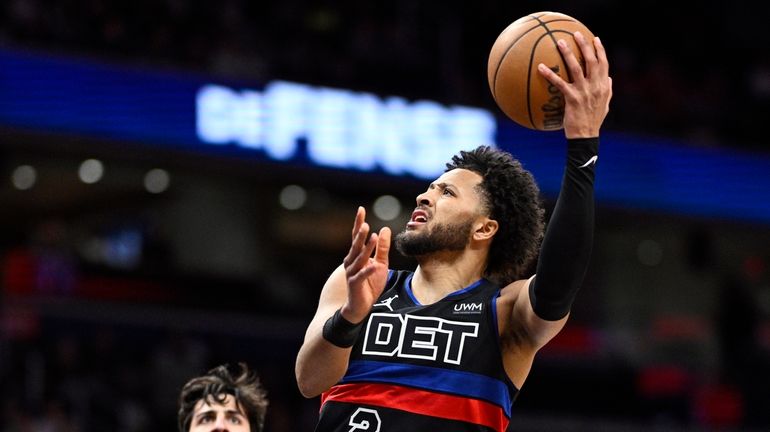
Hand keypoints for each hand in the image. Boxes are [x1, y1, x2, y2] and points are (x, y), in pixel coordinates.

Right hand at [340, 206, 390, 322]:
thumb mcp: (380, 263)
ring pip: (359, 258)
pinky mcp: (355, 284)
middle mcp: (351, 262)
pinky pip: (362, 275)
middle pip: (356, 245)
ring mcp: (352, 273)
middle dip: (360, 234)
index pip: (357, 236)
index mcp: (356, 255)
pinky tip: (373, 264)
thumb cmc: (370, 284)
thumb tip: (384, 229)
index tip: (361, 209)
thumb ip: (382, 248)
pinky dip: (367, 270)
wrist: (361, 306)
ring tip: (372, 236)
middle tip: (365, 223)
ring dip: (365, 247)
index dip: (358, 223)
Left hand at [538, 31, 612, 138]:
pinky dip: (550, 75)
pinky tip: (540, 67)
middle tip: (576, 33)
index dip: (600, 50)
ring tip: (559, 42)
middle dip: (585, 45)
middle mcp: (596, 86)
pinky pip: (559, 84)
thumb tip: (609, 78)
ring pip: (576, 68)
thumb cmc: (593, 122)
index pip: (604, 64)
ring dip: (568, 53)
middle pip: (592, 61)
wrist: (586, 137)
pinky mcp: (572, 99)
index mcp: (604, 86)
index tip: (595, 38)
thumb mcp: (605, 105)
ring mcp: (584, 92)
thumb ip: (608, 90)